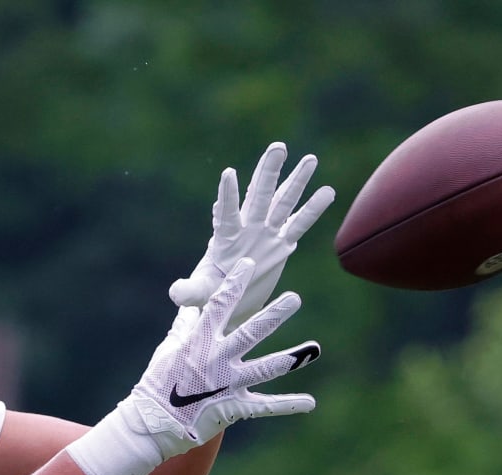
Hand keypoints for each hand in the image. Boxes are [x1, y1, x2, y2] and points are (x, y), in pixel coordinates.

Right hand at [64, 258, 319, 474]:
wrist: (152, 424)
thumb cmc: (157, 384)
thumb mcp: (169, 349)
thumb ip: (186, 325)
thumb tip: (190, 303)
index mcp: (199, 342)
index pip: (219, 306)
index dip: (234, 284)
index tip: (248, 263)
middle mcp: (216, 360)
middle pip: (250, 333)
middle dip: (273, 316)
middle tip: (294, 298)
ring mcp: (227, 384)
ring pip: (263, 368)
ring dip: (289, 359)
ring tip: (312, 350)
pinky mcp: (233, 408)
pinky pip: (264, 406)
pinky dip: (287, 405)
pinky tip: (310, 403)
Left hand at [169, 143, 335, 329]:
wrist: (231, 301)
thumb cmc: (212, 293)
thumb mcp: (200, 293)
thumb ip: (189, 291)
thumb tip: (174, 293)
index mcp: (225, 237)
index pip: (226, 212)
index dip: (227, 195)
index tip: (229, 173)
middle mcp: (247, 228)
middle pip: (258, 196)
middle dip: (268, 172)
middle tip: (278, 146)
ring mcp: (266, 233)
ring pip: (282, 203)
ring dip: (296, 182)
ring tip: (311, 159)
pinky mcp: (281, 244)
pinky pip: (299, 224)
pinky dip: (313, 209)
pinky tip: (327, 192)